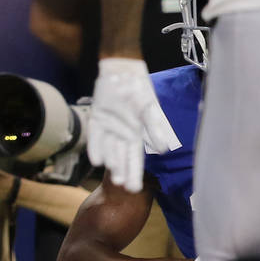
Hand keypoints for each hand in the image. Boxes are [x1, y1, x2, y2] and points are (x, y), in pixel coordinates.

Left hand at [87, 58, 179, 191]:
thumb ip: (154, 128)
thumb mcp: (149, 108)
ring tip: (115, 177)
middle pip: (122, 158)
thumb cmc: (139, 89)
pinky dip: (96, 148)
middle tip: (124, 188)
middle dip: (123, 172)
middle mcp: (121, 135)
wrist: (122, 71)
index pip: (135, 158)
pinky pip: (96, 138)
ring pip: (109, 150)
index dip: (135, 173)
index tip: (135, 189)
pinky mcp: (96, 120)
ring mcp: (108, 129)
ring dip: (112, 163)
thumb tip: (164, 150)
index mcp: (135, 135)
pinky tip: (98, 161)